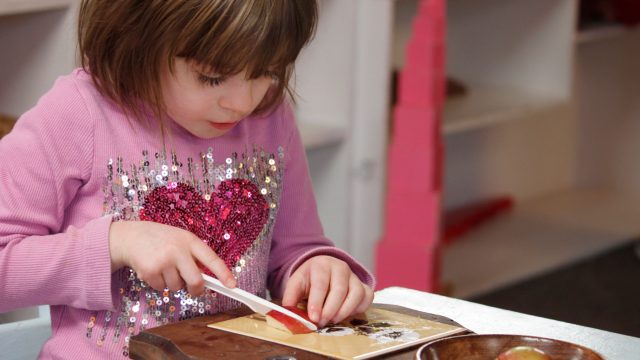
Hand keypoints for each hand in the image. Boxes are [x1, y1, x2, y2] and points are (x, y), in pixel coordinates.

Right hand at [108, 221, 235, 295]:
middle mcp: (178, 250)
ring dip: (172, 283)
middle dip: (196, 289)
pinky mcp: (150, 271)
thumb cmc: (160, 239)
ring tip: (163, 267)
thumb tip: (208, 280)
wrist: (130, 237)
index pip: (211, 259)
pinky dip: (159, 284)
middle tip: (193, 289)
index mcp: (190, 240)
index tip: (232, 286)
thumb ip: (193, 255)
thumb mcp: (180, 239)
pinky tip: (153, 270)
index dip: (223, 273)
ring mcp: (164, 261)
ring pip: (177, 287)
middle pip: (196, 281)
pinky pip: (162, 289)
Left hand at [282, 255, 373, 326]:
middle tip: (321, 323)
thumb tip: (288, 315)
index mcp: (321, 265)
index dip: (317, 302)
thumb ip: (290, 298)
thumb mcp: (296, 284)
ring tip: (333, 320)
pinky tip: (346, 315)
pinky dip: (359, 308)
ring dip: (345, 310)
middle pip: (340, 289)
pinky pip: (367, 297)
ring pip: (356, 293)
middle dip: (330, 310)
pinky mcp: (363, 285)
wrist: (322, 268)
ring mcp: (354, 276)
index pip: (321, 283)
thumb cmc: (309, 279)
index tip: (313, 318)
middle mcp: (340, 268)